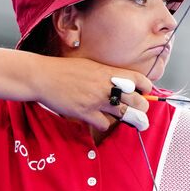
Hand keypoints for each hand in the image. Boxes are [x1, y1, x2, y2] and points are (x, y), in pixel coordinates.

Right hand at [30, 56, 152, 131]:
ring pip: (124, 114)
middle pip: (136, 101)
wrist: (43, 76)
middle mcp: (105, 86)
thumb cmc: (65, 70)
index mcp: (107, 72)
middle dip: (142, 108)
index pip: (138, 79)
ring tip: (130, 120)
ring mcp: (96, 100)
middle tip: (140, 111)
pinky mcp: (85, 113)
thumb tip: (121, 82)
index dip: (146, 87)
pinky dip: (106, 124)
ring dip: (129, 119)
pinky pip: (105, 124)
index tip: (145, 92)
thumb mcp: (90, 65)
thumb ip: (106, 74)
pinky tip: (103, 120)